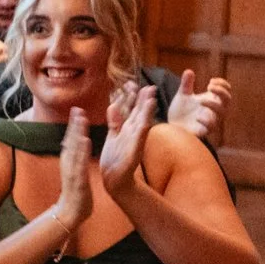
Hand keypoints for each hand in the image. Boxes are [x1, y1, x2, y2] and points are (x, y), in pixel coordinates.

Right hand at [51, 106, 95, 235]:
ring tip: (81, 119)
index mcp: (69, 160)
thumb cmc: (75, 190)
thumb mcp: (74, 169)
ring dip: (76, 133)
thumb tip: (75, 144)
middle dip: (74, 124)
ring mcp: (71, 170)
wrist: (71, 211)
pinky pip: (79, 162)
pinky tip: (85, 140)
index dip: (74, 124)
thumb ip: (75, 156)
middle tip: (77, 108)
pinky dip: (81, 150)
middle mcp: (68, 162)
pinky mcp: (77, 178)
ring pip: (73, 149)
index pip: (70, 139)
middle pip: (70, 140)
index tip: (77, 110)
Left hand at [97, 81, 155, 201]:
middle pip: (139, 113)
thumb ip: (115, 122)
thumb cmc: (115, 159)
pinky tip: (145, 120)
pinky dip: (142, 129)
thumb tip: (113, 106)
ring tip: (151, 97)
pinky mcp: (134, 152)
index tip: (131, 83)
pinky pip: (139, 139)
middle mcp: (133, 133)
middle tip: (150, 86)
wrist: (115, 180)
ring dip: (146, 111)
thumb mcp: (113, 136)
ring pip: (142, 123)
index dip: (132, 97)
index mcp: (127, 129)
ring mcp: (135, 142)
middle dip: (144, 100)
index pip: (131, 110)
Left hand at [166, 69, 231, 139]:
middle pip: (227, 100)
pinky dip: (207, 121)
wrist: (172, 126)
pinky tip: (198, 117)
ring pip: (222, 113)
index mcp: (212, 100)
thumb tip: (189, 71)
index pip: (225, 91)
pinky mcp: (204, 131)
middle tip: (209, 86)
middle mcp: (214, 110)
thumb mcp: (183, 95)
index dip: (223, 84)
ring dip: (214, 105)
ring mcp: (211, 120)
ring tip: (201, 101)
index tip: (211, 81)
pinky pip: (211, 127)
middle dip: (221, 91)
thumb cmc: (181, 110)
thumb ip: (186, 84)